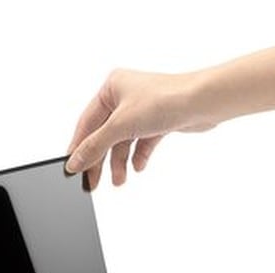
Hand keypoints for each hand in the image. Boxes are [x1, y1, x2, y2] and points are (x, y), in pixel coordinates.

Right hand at [66, 69, 216, 189]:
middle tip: (93, 182)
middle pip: (105, 135)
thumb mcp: (120, 126)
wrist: (202, 103)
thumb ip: (95, 146)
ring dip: (120, 162)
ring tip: (119, 180)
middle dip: (100, 160)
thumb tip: (75, 162)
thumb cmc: (165, 100)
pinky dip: (138, 156)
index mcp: (111, 87)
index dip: (79, 147)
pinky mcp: (159, 121)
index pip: (87, 122)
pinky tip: (138, 167)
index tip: (72, 169)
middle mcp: (125, 96)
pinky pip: (141, 143)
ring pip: (123, 141)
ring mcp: (142, 110)